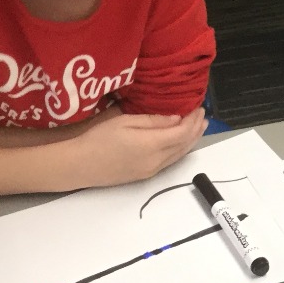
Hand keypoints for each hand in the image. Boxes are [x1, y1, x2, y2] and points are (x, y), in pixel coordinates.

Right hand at [76, 108, 207, 187]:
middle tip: (203, 115)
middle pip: (184, 144)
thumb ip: (153, 121)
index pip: (183, 132)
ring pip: (179, 155)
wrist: (80, 165)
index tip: (198, 107)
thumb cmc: (98, 138)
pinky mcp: (145, 175)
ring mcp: (152, 170)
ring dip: (191, 140)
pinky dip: (180, 149)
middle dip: (196, 129)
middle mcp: (156, 160)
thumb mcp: (125, 121)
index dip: (193, 120)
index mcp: (152, 144)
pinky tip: (181, 142)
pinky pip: (170, 161)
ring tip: (198, 127)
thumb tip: (176, 119)